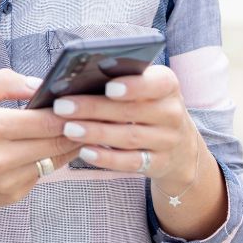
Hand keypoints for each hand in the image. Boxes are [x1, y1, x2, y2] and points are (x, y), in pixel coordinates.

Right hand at [0, 68, 83, 230]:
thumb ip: (3, 82)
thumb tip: (38, 85)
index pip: (46, 121)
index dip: (67, 112)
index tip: (76, 103)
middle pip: (57, 142)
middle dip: (75, 127)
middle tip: (84, 115)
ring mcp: (7, 180)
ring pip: (55, 160)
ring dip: (67, 144)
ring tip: (72, 129)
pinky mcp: (12, 195)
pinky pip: (42, 174)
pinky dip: (49, 160)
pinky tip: (46, 147)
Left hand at [48, 64, 200, 189]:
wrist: (181, 145)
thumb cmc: (147, 104)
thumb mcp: (144, 87)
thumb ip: (119, 79)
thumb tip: (77, 79)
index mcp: (167, 85)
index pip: (156, 83)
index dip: (133, 86)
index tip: (108, 87)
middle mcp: (171, 112)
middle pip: (131, 111)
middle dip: (93, 108)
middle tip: (62, 106)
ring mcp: (167, 141)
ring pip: (129, 137)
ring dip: (95, 133)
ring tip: (68, 129)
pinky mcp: (158, 164)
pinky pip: (131, 162)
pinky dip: (107, 158)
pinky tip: (85, 152)